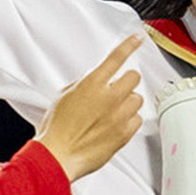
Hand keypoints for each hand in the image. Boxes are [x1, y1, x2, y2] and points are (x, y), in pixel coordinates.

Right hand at [32, 40, 148, 180]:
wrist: (58, 155)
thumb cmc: (57, 129)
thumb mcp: (65, 97)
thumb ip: (85, 85)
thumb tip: (95, 82)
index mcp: (92, 84)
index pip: (116, 58)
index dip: (129, 45)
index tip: (138, 38)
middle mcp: (109, 97)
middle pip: (134, 77)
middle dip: (126, 82)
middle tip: (117, 90)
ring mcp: (119, 116)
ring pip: (138, 99)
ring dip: (128, 102)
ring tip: (113, 112)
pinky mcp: (124, 134)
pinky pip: (137, 120)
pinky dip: (129, 121)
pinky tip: (115, 125)